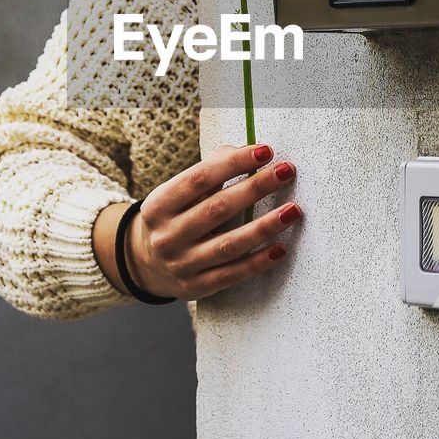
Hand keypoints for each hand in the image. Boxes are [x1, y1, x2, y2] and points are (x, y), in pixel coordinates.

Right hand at [123, 144, 300, 300]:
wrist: (146, 263)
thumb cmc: (174, 217)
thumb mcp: (177, 193)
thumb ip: (209, 172)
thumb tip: (247, 153)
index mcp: (158, 205)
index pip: (199, 179)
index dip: (233, 163)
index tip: (264, 151)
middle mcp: (166, 236)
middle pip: (217, 209)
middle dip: (255, 188)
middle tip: (286, 171)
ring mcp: (181, 264)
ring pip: (229, 245)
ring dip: (264, 226)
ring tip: (293, 210)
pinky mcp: (196, 287)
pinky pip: (233, 274)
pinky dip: (259, 262)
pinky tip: (281, 248)